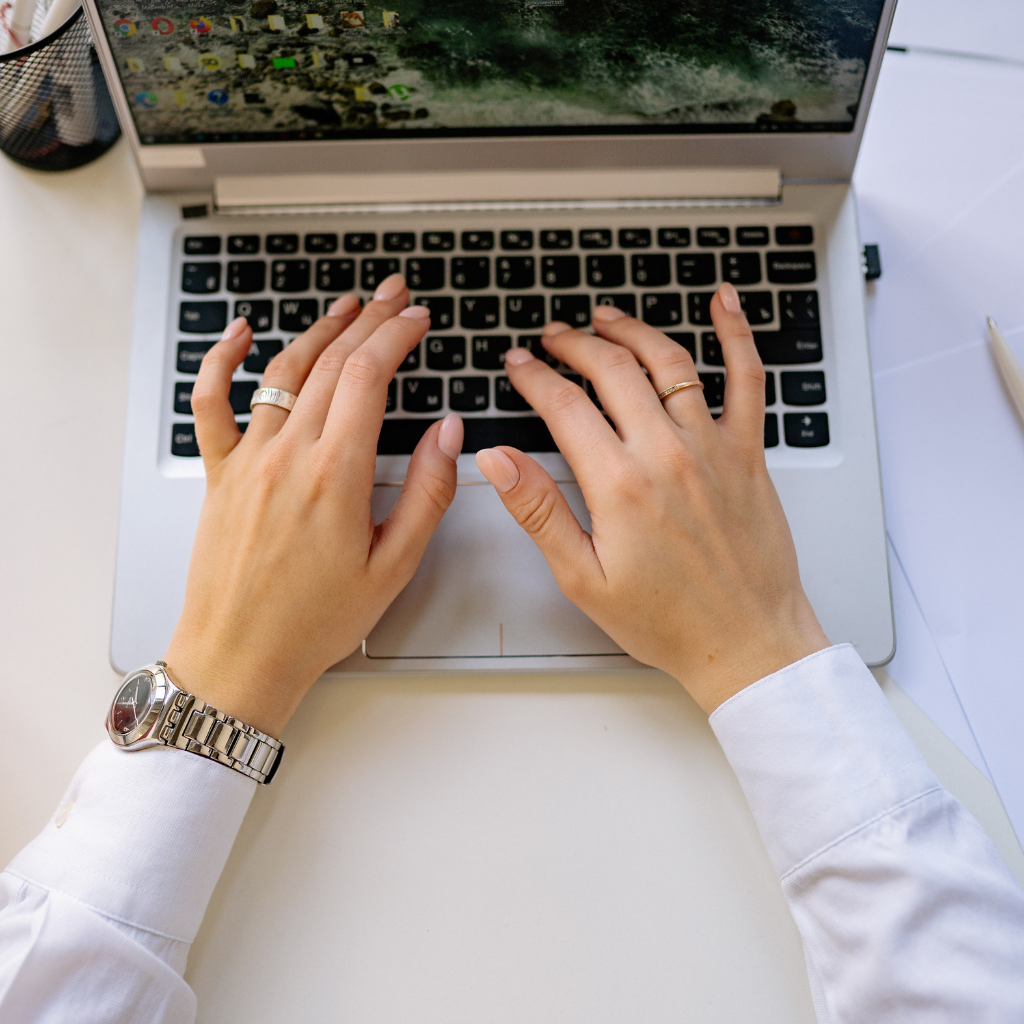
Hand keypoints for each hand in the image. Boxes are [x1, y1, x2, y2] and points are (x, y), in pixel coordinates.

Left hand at [164, 275, 463, 734]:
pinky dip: (222, 358)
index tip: (417, 319)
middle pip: (331, 362)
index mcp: (334, 476)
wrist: (240, 656)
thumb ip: (426, 494)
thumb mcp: (393, 566)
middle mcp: (287, 456)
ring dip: (319, 330)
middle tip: (394, 296)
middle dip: (369, 320)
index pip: (368, 376)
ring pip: (283, 371)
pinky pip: (211, 403)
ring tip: (347, 306)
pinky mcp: (220, 474)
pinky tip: (241, 332)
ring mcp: (248, 460)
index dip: (397, 336)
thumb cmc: (314, 622)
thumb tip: (448, 435)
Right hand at [474, 282, 828, 712]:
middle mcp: (667, 453)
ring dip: (631, 330)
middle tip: (552, 337)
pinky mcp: (748, 453)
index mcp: (620, 484)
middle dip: (573, 344)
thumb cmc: (667, 620)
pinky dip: (736, 334)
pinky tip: (725, 302)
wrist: (745, 642)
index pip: (564, 405)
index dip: (533, 377)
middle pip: (611, 370)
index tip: (518, 366)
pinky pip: (747, 379)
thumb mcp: (583, 577)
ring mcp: (713, 447)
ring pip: (669, 362)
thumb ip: (539, 511)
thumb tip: (497, 460)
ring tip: (605, 318)